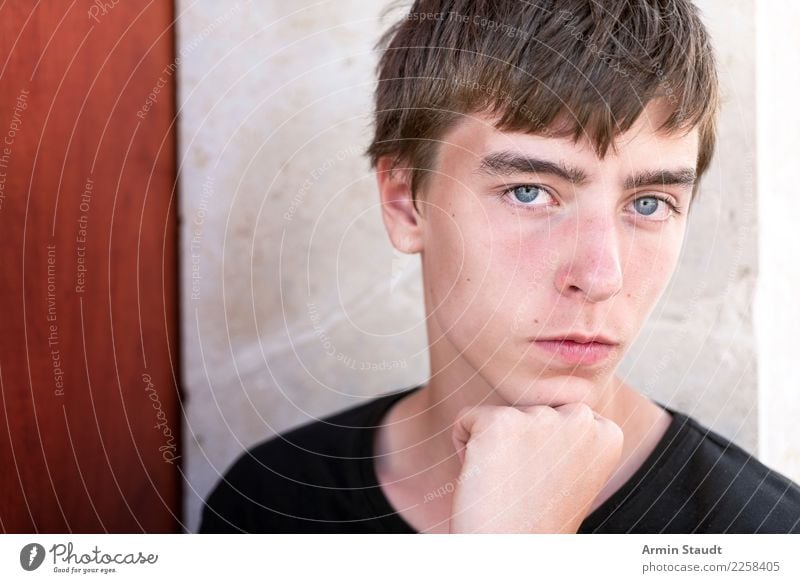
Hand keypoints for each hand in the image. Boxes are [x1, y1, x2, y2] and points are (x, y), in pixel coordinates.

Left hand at [448, 402, 623, 532]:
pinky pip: (466, 419)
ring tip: (507, 487)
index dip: (542, 451)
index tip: (547, 485)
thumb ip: (567, 434)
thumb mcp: (570, 472)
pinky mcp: (500, 422)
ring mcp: (541, 417)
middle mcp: (581, 418)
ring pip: (497, 414)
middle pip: (528, 409)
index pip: (558, 413)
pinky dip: (463, 447)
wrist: (513, 556)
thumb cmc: (536, 521)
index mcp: (607, 432)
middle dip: (517, 444)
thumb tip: (562, 396)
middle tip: (525, 488)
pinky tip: (484, 480)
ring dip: (491, 448)